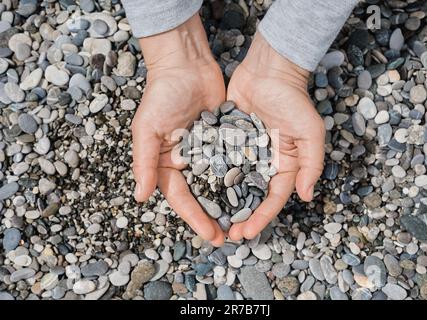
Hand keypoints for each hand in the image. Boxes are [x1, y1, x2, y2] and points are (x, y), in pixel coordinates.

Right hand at [132, 14, 225, 245]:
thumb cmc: (162, 95)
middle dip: (213, 216)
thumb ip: (144, 161)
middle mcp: (186, 162)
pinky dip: (241, 177)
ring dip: (229, 202)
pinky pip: (232, 162)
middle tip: (229, 237)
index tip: (210, 234)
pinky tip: (254, 192)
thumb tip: (140, 196)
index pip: (180, 197)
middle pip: (200, 195)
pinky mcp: (223, 140)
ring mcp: (206, 152)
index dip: (194, 217)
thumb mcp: (147, 128)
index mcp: (165, 163)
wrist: (186, 65)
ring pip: (218, 183)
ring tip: (244, 221)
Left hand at [227, 33, 325, 240]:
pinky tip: (198, 189)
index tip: (247, 232)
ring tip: (210, 218)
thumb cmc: (293, 100)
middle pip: (251, 196)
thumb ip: (311, 165)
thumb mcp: (310, 132)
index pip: (273, 198)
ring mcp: (244, 152)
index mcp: (284, 166)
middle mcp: (263, 163)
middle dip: (241, 216)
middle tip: (226, 233)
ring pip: (232, 182)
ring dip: (223, 201)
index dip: (261, 217)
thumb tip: (306, 196)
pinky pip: (218, 160)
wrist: (269, 70)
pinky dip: (210, 175)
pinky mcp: (227, 139)